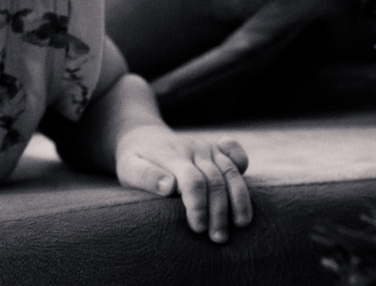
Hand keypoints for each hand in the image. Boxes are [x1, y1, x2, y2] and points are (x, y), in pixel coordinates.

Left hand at [115, 125, 251, 242]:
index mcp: (171, 156)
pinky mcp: (216, 150)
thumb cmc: (134, 160)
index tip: (197, 228)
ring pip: (230, 172)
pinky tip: (246, 188)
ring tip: (241, 224)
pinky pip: (237, 156)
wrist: (143, 137)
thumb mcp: (129, 167)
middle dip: (219, 210)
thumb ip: (146, 176)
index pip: (191, 180)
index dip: (198, 205)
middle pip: (215, 180)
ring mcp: (207, 149)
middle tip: (218, 238)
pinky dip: (244, 167)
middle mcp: (193, 150)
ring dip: (238, 199)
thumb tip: (168, 187)